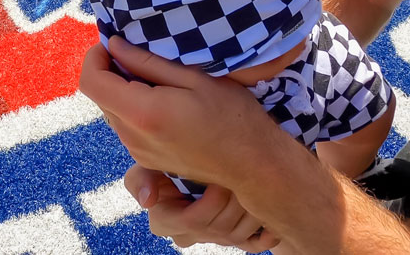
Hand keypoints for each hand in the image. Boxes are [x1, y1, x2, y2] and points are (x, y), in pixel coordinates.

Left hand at [78, 36, 276, 186]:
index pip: (91, 82)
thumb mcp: (194, 78)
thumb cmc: (230, 114)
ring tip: (158, 78)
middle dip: (111, 70)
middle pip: (101, 96)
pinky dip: (134, 107)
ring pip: (113, 111)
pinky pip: (127, 127)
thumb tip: (115, 45)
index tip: (113, 42)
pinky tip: (165, 101)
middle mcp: (132, 137)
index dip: (94, 57)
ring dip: (124, 90)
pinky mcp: (147, 160)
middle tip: (140, 54)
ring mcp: (138, 153)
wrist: (250, 163)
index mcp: (142, 113)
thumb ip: (147, 62)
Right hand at [125, 165, 279, 251]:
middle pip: (220, 227)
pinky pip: (253, 244)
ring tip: (254, 182)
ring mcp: (212, 239)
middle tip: (241, 174)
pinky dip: (265, 233)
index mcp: (166, 222)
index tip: (218, 179)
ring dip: (251, 210)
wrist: (190, 166)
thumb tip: (149, 200)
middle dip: (233, 200)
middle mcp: (190, 236)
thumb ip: (139, 179)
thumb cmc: (165, 164)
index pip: (193, 221)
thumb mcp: (145, 167)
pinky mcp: (233, 240)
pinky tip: (270, 218)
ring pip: (239, 233)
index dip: (210, 202)